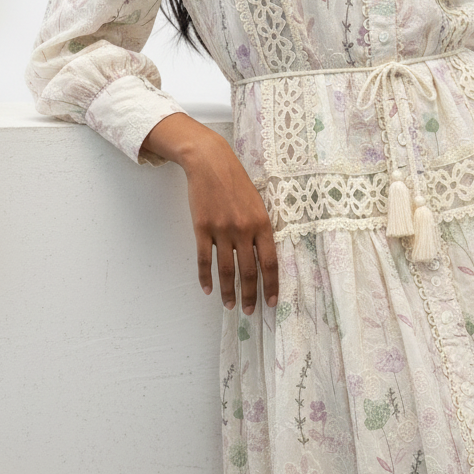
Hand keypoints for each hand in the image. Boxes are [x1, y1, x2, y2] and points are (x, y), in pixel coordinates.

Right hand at [140, 114, 278, 313]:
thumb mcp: (258, 202)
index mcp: (262, 223)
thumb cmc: (236, 181)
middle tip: (249, 311)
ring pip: (226, 270)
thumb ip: (261, 229)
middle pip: (248, 271)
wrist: (210, 162)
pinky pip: (204, 260)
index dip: (271, 285)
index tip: (272, 302)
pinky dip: (206, 277)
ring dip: (229, 291)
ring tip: (230, 305)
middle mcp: (243, 229)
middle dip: (250, 295)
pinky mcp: (202, 228)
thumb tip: (263, 257)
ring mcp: (221, 230)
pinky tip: (208, 289)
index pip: (270, 262)